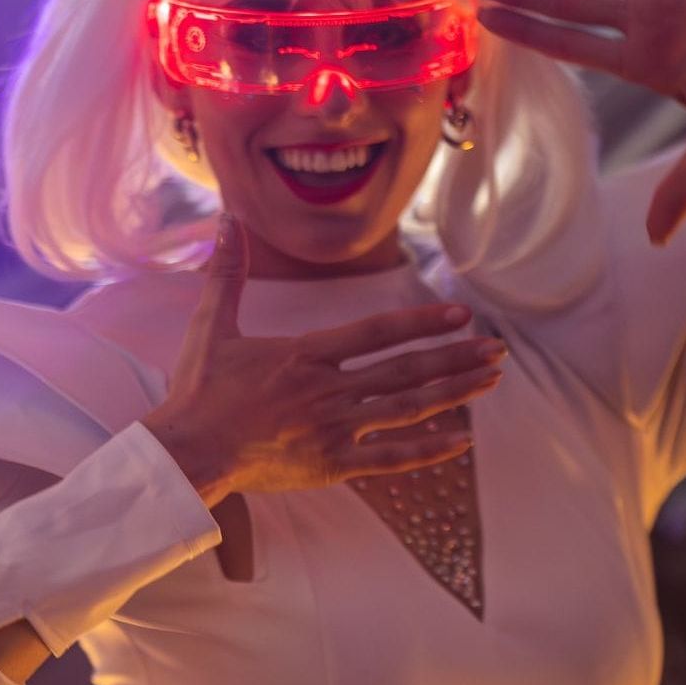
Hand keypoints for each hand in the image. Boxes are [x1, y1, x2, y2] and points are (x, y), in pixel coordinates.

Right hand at [143, 218, 506, 506]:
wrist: (187, 451)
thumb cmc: (198, 390)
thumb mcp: (212, 326)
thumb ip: (227, 273)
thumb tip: (227, 220)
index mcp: (305, 354)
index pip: (377, 332)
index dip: (422, 321)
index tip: (460, 314)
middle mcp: (328, 390)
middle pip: (406, 370)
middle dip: (456, 358)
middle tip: (498, 348)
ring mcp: (334, 429)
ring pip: (407, 408)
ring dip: (454, 393)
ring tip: (491, 380)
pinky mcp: (331, 465)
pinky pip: (390, 457)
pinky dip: (428, 450)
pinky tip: (461, 440)